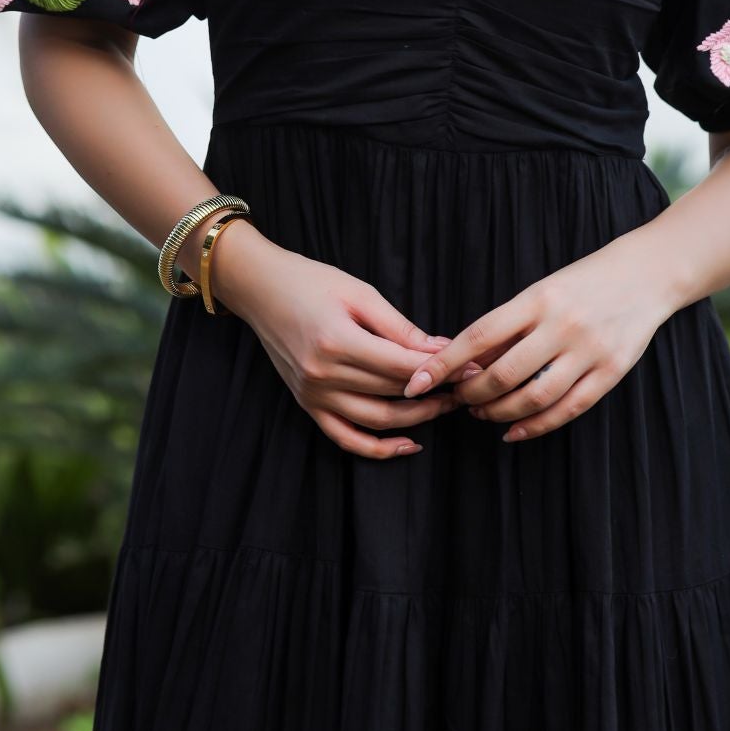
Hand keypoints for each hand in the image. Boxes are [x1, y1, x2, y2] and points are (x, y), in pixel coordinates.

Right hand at [240, 244, 459, 458]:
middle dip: (436, 392)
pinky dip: (377, 448)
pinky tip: (408, 444)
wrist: (260, 288)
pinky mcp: (307, 404)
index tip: (469, 366)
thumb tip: (441, 348)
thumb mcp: (359, 293)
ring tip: (446, 407)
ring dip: (416, 419)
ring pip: (376, 420)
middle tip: (466, 386)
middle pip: (392, 394)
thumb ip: (399, 327)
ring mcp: (313, 394)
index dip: (440, 368)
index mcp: (337, 340)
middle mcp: (323, 374)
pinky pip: (346, 437)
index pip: (400, 365)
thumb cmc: (309, 281)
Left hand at [399, 233, 677, 441]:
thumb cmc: (585, 280)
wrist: (646, 274)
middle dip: (471, 393)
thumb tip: (466, 359)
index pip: (479, 336)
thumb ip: (511, 323)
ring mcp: (589, 351)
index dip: (445, 363)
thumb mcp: (543, 290)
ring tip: (482, 413)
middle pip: (503, 373)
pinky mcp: (611, 372)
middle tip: (458, 399)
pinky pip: (568, 409)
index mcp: (538, 298)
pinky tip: (514, 431)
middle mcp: (562, 325)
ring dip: (500, 413)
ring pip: (533, 397)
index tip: (418, 382)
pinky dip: (536, 426)